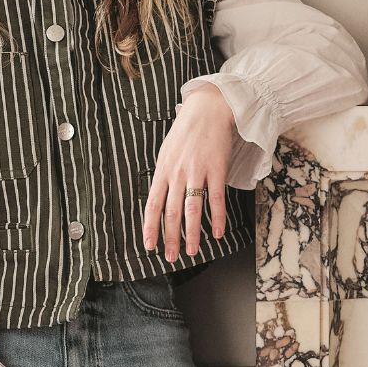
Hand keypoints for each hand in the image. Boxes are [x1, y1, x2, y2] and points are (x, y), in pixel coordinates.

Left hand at [145, 82, 238, 261]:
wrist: (209, 109)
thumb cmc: (187, 130)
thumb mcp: (168, 151)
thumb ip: (165, 174)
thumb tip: (162, 197)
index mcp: (162, 170)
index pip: (152, 205)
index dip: (150, 228)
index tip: (149, 246)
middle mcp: (176, 174)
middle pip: (171, 212)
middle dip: (170, 238)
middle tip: (171, 257)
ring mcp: (196, 172)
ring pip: (192, 209)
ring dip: (191, 234)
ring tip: (191, 251)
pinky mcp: (216, 169)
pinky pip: (216, 198)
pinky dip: (217, 218)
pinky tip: (218, 233)